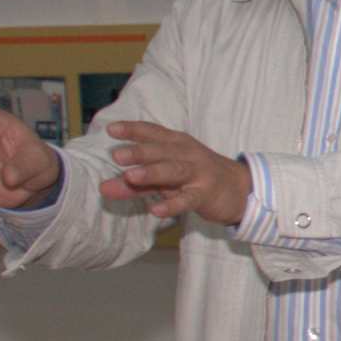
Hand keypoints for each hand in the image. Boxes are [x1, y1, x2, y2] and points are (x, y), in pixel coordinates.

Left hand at [101, 122, 251, 226]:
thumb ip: (133, 183)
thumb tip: (102, 188)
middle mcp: (187, 154)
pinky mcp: (205, 194)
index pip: (153, 133)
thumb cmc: (195, 179)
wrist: (239, 189)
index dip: (133, 130)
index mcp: (177, 144)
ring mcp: (198, 174)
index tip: (111, 130)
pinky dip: (172, 204)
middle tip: (116, 155)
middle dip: (139, 152)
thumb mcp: (164, 179)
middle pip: (161, 151)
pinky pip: (187, 199)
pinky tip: (155, 210)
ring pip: (174, 171)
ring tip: (130, 176)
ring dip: (152, 172)